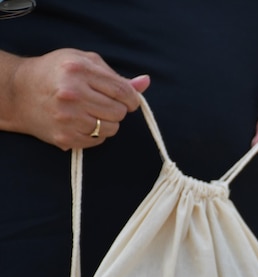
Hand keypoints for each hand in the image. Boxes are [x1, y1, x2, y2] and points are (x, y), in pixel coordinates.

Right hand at [2, 48, 148, 149]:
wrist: (18, 92)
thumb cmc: (55, 73)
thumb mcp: (83, 62)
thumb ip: (115, 75)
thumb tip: (145, 82)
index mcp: (78, 70)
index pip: (123, 92)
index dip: (132, 99)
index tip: (129, 101)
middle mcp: (72, 94)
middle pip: (119, 112)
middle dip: (117, 109)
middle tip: (103, 104)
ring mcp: (67, 117)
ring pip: (111, 129)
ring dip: (107, 122)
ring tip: (91, 112)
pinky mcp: (65, 136)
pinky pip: (98, 140)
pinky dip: (96, 133)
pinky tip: (82, 122)